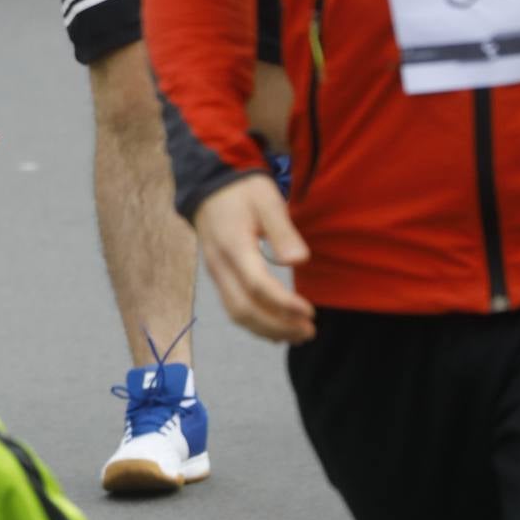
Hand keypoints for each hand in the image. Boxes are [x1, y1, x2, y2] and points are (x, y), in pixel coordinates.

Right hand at [193, 174, 315, 343]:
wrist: (209, 184)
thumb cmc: (243, 191)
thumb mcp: (267, 200)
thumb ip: (282, 231)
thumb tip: (298, 261)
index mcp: (233, 246)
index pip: (257, 286)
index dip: (284, 304)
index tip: (311, 311)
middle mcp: (220, 265)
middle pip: (244, 309)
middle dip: (277, 326)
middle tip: (309, 331)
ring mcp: (215, 273)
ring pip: (236, 314)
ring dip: (267, 330)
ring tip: (298, 334)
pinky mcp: (218, 276)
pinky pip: (233, 308)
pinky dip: (256, 324)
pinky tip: (277, 329)